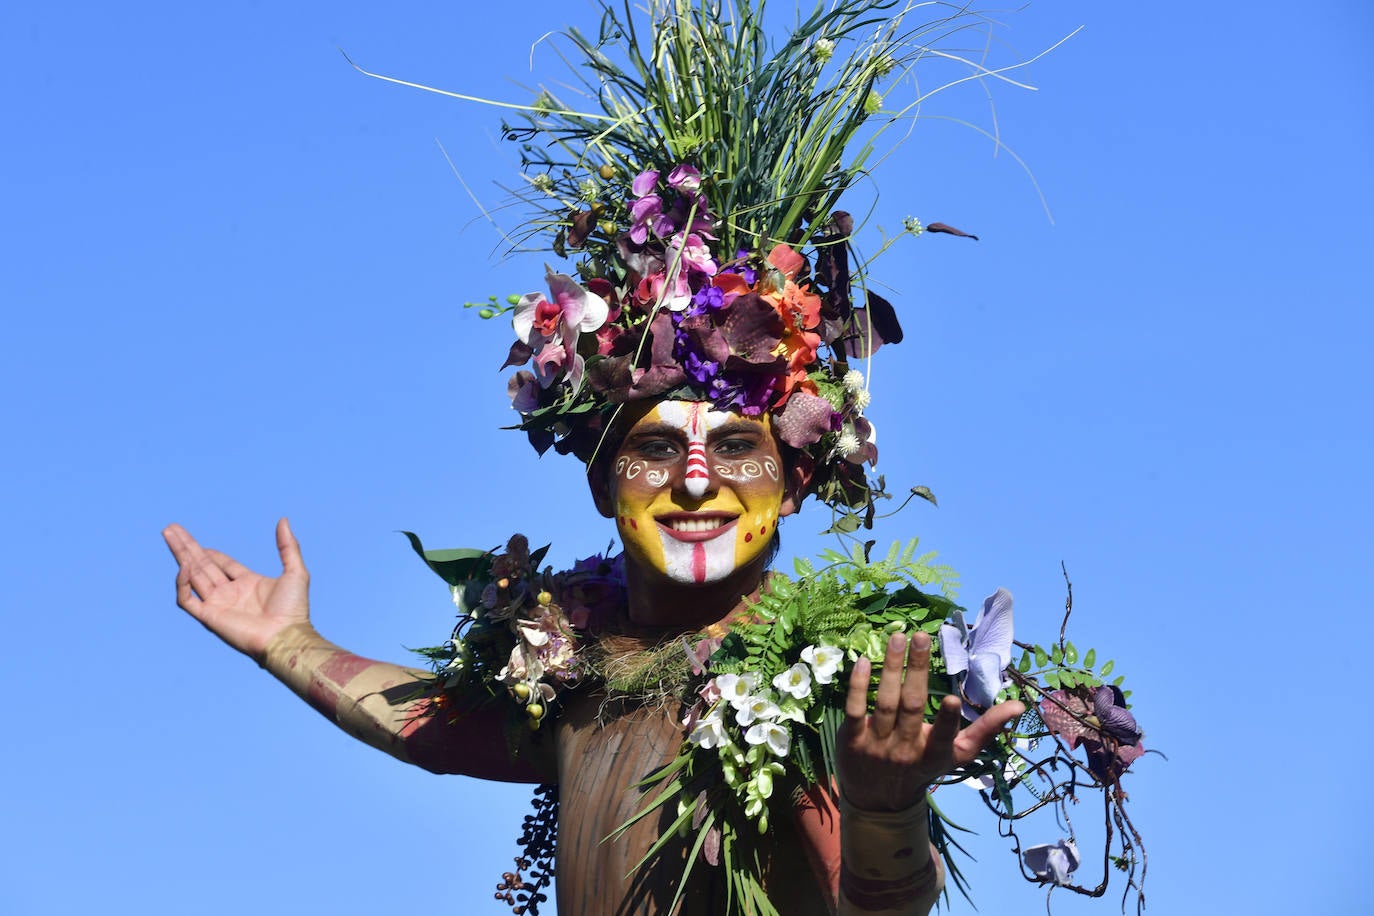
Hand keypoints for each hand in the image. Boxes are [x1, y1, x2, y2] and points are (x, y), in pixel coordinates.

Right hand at [163, 519, 310, 661]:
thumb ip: (288, 546)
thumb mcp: (295, 571)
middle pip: (203, 565)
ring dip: (180, 555)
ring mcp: (217, 604)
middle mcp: (230, 593)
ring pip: (191, 576)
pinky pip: (186, 599)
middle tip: (171, 529)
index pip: (222, 564)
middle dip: (187, 547)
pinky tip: (184, 564)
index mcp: (247, 583)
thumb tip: (283, 520)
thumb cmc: (293, 609)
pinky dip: (182, 583)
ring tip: (168, 534)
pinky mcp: (209, 616)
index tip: (199, 542)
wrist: (285, 636)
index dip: (210, 552)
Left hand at [837, 632, 1023, 811]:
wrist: (878, 800)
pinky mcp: (852, 740)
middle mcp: (905, 750)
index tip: (951, 699)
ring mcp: (877, 745)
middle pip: (910, 706)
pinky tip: (864, 660)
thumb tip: (1019, 705)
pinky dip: (858, 686)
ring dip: (891, 668)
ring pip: (884, 702)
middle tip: (920, 636)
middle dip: (916, 670)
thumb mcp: (957, 754)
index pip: (942, 737)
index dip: (946, 720)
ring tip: (898, 637)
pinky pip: (855, 710)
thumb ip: (986, 729)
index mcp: (935, 754)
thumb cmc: (924, 767)